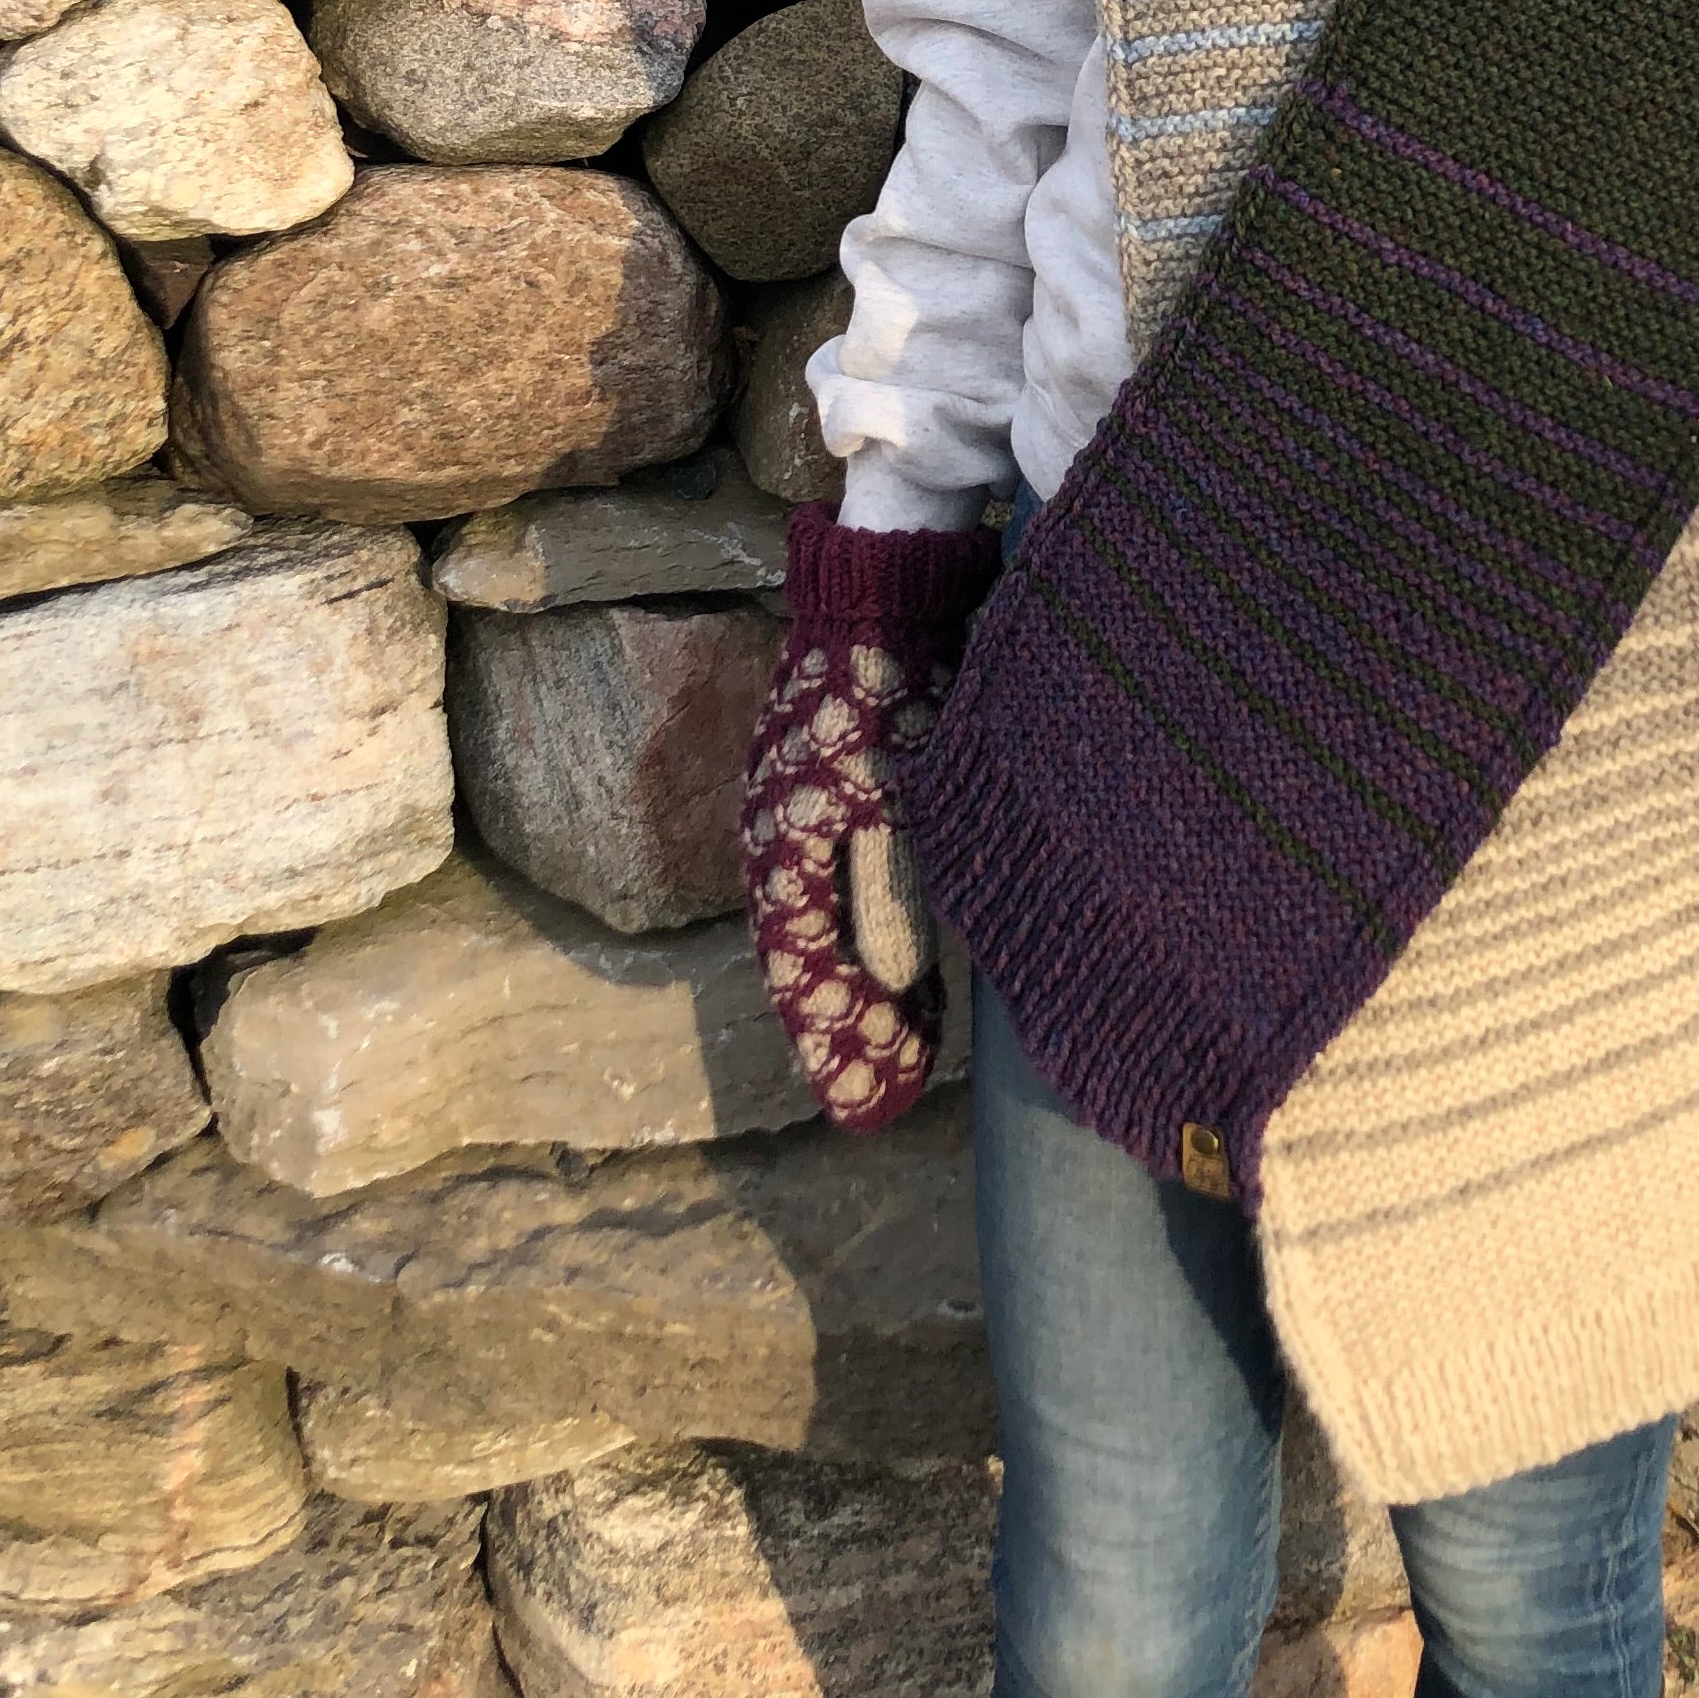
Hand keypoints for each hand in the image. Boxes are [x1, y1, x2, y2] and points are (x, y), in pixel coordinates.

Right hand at [740, 505, 997, 1129]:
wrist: (884, 587)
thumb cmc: (891, 688)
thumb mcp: (893, 800)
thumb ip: (886, 899)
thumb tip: (888, 994)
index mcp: (784, 849)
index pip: (805, 974)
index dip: (840, 1044)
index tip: (875, 1110)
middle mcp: (783, 835)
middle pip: (813, 957)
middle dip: (852, 1028)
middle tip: (894, 1093)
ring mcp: (806, 805)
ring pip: (829, 922)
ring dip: (865, 985)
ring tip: (912, 1040)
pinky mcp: (840, 781)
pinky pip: (848, 880)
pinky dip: (875, 930)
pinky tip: (914, 953)